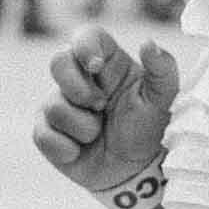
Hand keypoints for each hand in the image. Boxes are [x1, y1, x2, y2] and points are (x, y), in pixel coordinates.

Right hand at [35, 26, 179, 198]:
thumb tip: (148, 43)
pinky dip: (66, 148)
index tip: (97, 66)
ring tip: (99, 134)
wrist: (138, 171)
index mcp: (107, 63)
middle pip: (57, 61)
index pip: (85, 36)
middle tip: (100, 106)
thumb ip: (163, 69)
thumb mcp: (165, 99)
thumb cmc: (151, 129)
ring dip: (83, 127)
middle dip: (77, 87)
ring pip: (53, 106)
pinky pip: (43, 135)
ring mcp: (60, 104)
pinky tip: (81, 151)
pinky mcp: (48, 132)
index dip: (85, 46)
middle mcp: (80, 79)